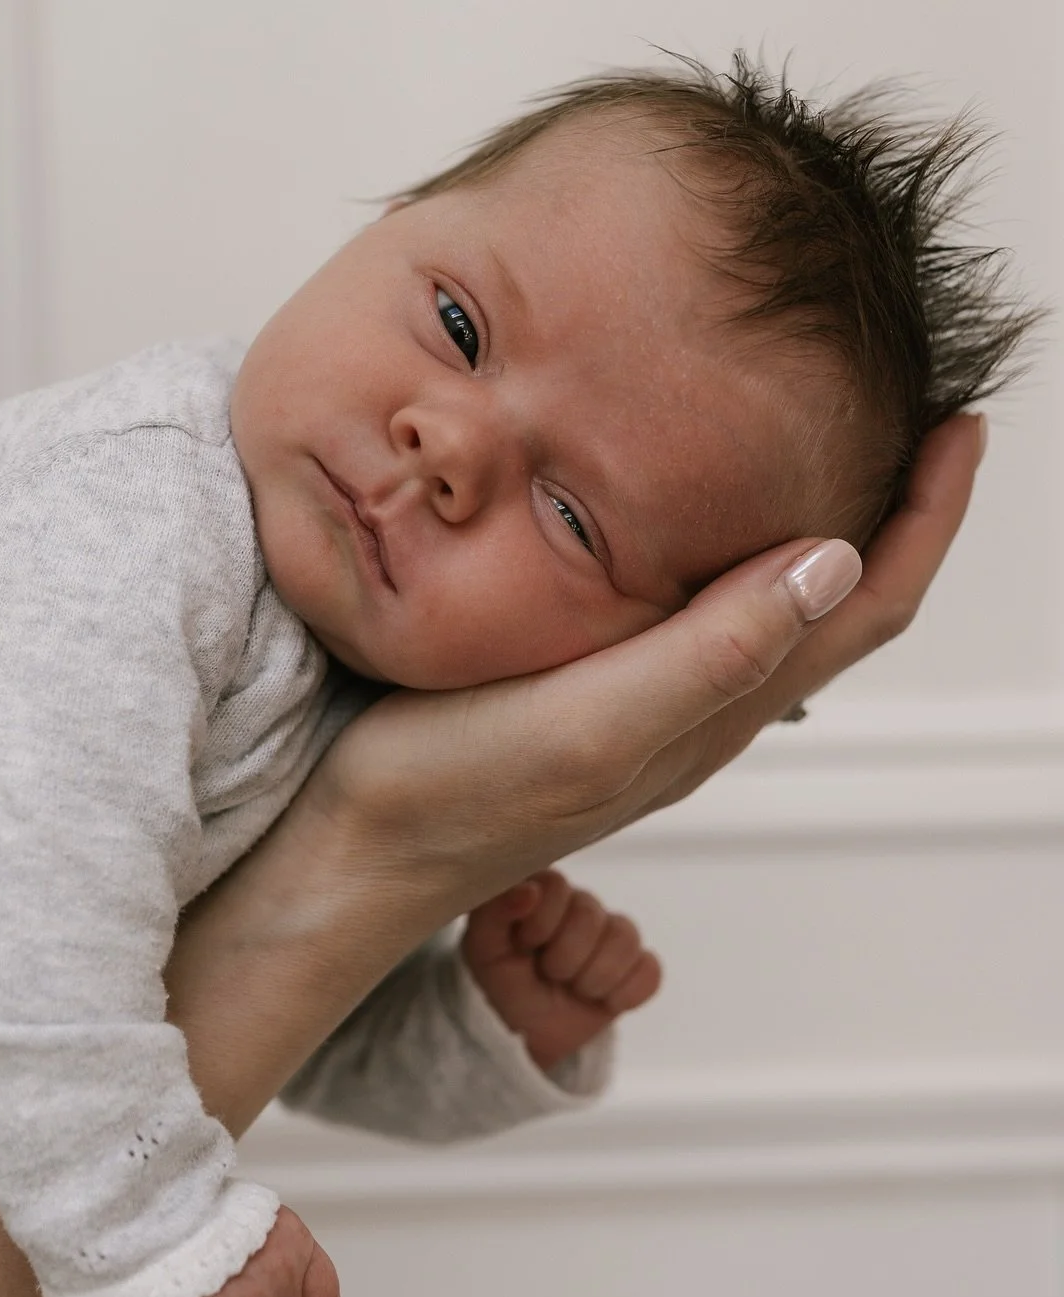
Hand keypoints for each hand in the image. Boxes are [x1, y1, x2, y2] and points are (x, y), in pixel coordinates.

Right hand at [309, 415, 982, 918]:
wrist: (359, 854)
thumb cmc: (455, 794)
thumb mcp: (589, 724)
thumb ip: (707, 653)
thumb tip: (832, 563)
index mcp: (712, 710)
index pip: (861, 609)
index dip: (923, 522)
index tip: (956, 426)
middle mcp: (694, 711)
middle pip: (832, 610)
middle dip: (889, 519)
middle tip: (907, 423)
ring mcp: (642, 708)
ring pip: (766, 614)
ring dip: (816, 537)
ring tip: (824, 455)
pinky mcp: (584, 697)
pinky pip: (694, 621)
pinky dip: (728, 559)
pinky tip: (686, 521)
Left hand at [463, 869, 660, 1071]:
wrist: (526, 1033)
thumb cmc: (500, 982)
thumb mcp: (482, 950)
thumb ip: (494, 913)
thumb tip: (529, 890)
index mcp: (543, 891)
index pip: (557, 885)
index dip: (541, 922)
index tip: (525, 946)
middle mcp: (581, 904)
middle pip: (592, 915)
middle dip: (563, 958)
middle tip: (547, 974)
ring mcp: (612, 934)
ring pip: (625, 939)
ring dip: (592, 978)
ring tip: (571, 988)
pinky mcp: (636, 966)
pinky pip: (648, 971)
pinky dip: (623, 994)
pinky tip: (600, 1000)